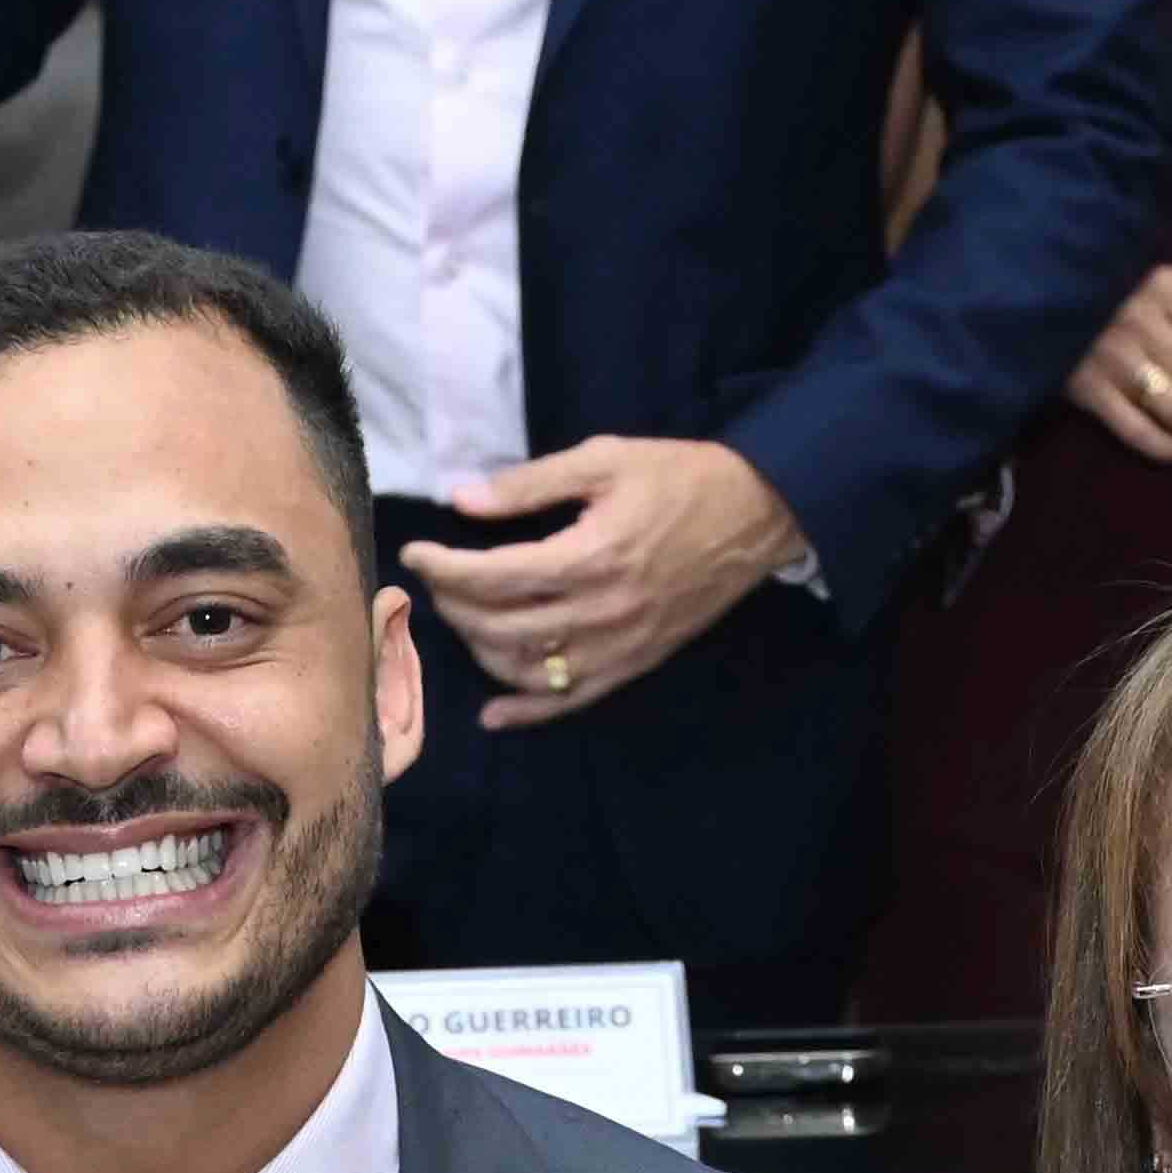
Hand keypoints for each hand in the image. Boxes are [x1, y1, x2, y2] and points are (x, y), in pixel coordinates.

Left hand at [398, 437, 812, 728]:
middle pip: (499, 625)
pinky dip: (526, 712)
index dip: (443, 568)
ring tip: (464, 617)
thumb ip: (529, 484)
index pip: (492, 575)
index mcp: (591, 556)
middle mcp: (602, 611)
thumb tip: (461, 501)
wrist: (754, 515)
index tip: (417, 553)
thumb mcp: (603, 460)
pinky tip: (493, 712)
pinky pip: (570, 701)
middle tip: (439, 578)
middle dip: (453, 603)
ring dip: (479, 648)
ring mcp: (619, 646)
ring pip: (525, 669)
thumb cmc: (678, 478)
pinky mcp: (633, 665)